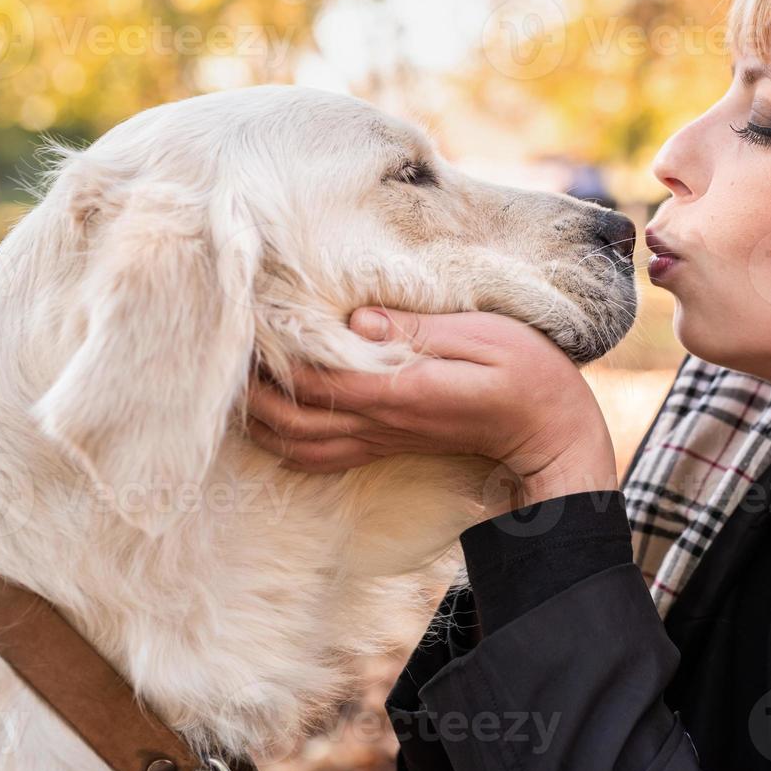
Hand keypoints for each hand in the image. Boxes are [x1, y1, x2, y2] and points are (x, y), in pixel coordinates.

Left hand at [245, 307, 616, 507]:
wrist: (550, 433)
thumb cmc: (528, 376)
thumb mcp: (486, 337)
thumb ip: (421, 330)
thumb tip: (359, 316)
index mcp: (399, 391)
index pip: (314, 375)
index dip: (272, 350)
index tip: (246, 315)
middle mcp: (380, 421)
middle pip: (290, 416)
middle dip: (249, 387)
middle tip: (220, 347)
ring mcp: (381, 438)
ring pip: (295, 442)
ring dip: (257, 417)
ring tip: (232, 381)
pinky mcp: (386, 443)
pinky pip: (318, 455)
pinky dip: (282, 441)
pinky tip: (269, 418)